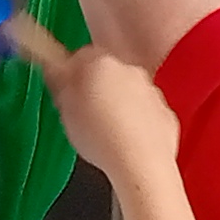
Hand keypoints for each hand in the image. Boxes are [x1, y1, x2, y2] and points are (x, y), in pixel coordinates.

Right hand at [10, 23, 177, 186]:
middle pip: (106, 73)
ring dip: (117, 106)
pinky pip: (146, 113)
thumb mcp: (65, 110)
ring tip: (103, 134)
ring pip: (128, 93)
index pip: (80, 56)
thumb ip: (60, 84)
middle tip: (80, 113)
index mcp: (100, 65)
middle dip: (95, 89)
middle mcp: (129, 72)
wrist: (139, 163)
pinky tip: (125, 142)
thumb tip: (54, 68)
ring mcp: (151, 92)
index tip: (64, 87)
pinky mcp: (164, 113)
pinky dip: (137, 123)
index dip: (70, 72)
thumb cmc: (101, 138)